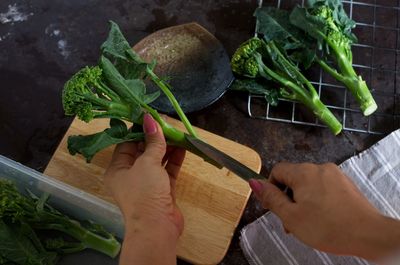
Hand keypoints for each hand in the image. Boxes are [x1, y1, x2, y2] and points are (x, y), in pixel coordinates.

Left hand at [104, 114, 184, 264]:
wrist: (157, 227)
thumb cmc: (144, 193)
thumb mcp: (147, 163)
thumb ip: (152, 142)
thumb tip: (150, 119)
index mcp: (118, 169)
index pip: (127, 144)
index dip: (138, 130)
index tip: (150, 117)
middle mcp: (131, 175)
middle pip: (143, 151)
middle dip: (156, 138)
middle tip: (168, 123)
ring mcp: (148, 183)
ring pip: (158, 160)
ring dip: (168, 148)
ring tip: (179, 133)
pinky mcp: (162, 190)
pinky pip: (168, 170)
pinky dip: (175, 160)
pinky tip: (184, 147)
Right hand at [249, 162, 399, 260]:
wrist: (369, 234)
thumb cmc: (328, 227)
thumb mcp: (291, 216)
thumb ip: (271, 198)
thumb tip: (253, 182)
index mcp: (303, 172)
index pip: (277, 170)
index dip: (271, 188)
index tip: (274, 207)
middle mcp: (319, 168)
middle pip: (293, 178)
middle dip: (288, 198)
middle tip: (291, 221)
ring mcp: (334, 175)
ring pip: (308, 184)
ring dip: (302, 200)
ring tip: (308, 223)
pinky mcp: (345, 184)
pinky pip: (323, 187)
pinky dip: (318, 200)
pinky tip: (323, 218)